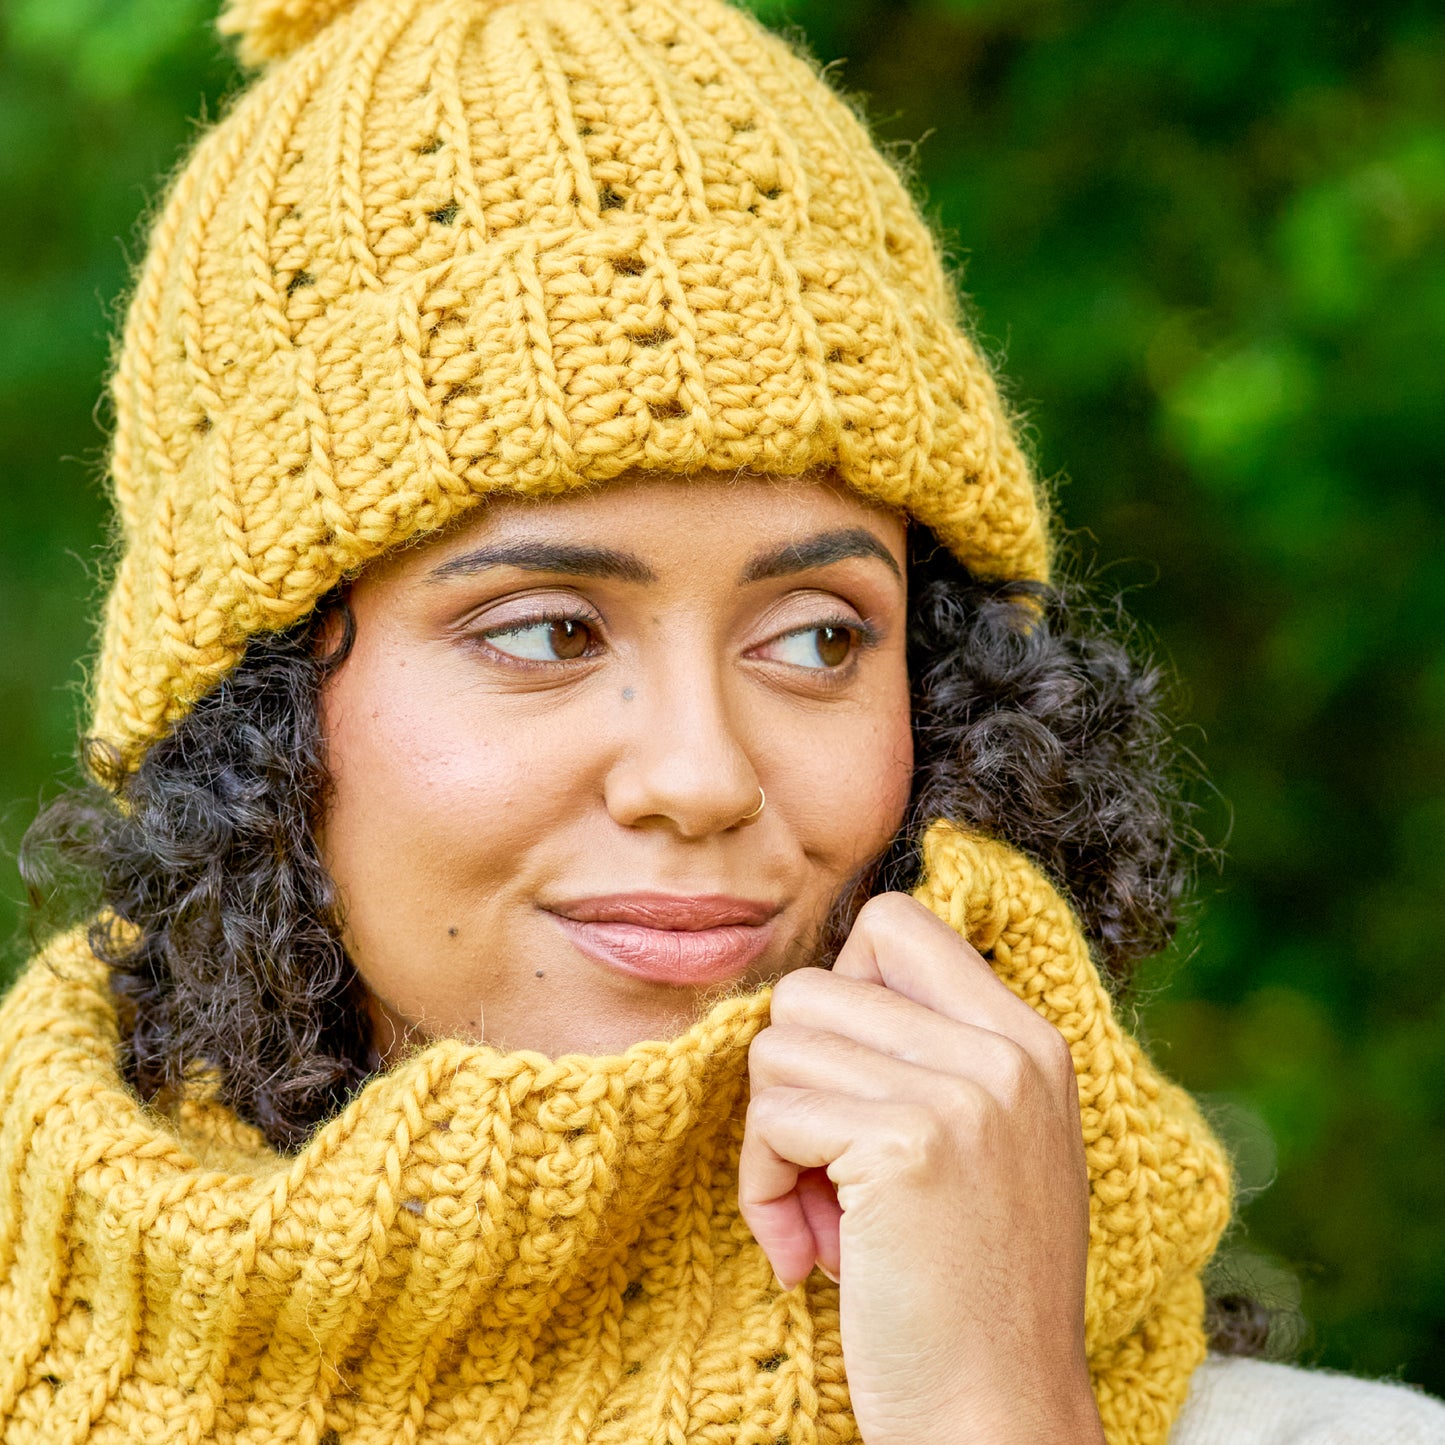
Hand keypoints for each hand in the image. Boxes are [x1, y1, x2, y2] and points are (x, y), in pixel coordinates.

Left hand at [739, 893, 1105, 1444]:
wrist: (998, 1420)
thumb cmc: (966, 1291)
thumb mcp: (983, 1146)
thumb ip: (925, 1055)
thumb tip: (809, 991)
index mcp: (1027, 1039)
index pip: (896, 922)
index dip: (841, 991)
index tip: (848, 1078)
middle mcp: (1004, 1050)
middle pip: (813, 988)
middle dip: (793, 1079)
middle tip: (827, 1169)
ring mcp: (963, 1093)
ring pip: (779, 1044)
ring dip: (773, 1140)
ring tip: (824, 1217)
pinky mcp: (908, 1145)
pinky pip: (774, 1114)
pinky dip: (764, 1186)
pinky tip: (811, 1253)